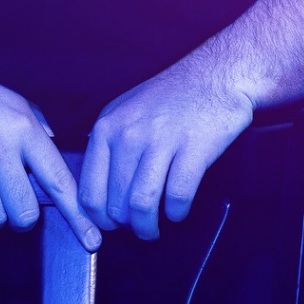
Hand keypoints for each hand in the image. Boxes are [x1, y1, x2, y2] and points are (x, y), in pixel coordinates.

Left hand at [78, 58, 252, 239]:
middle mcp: (128, 134)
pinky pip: (176, 197)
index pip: (90, 191)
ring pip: (142, 206)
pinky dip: (176, 212)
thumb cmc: (170, 97)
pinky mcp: (192, 149)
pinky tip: (178, 209)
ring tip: (155, 228)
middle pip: (116, 205)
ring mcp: (160, 141)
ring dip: (148, 228)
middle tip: (139, 227)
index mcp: (107, 126)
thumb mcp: (126, 110)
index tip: (112, 225)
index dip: (101, 219)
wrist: (214, 76)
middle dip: (127, 226)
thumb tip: (96, 185)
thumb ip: (109, 144)